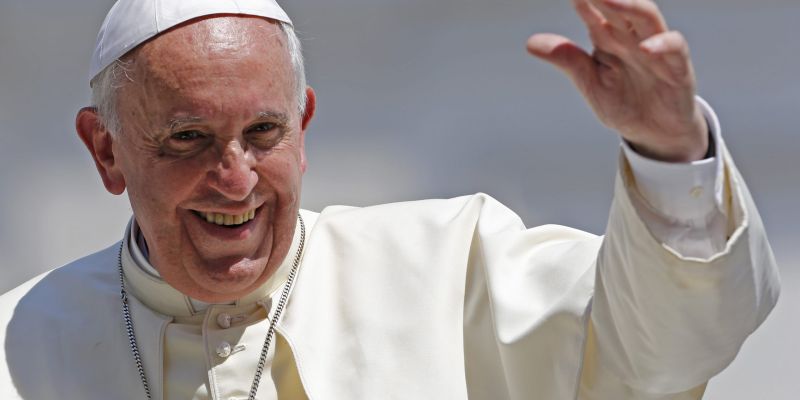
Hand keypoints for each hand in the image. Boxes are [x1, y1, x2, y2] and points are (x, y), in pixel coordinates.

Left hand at [527, 0, 707, 161]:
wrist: (655, 132)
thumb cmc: (624, 102)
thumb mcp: (590, 82)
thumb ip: (567, 60)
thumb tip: (530, 43)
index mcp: (608, 38)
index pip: (592, 11)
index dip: (582, 0)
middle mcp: (632, 37)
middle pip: (620, 6)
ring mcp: (656, 49)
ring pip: (646, 17)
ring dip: (629, 6)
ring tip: (608, 0)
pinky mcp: (677, 67)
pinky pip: (674, 48)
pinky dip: (661, 45)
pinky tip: (644, 47)